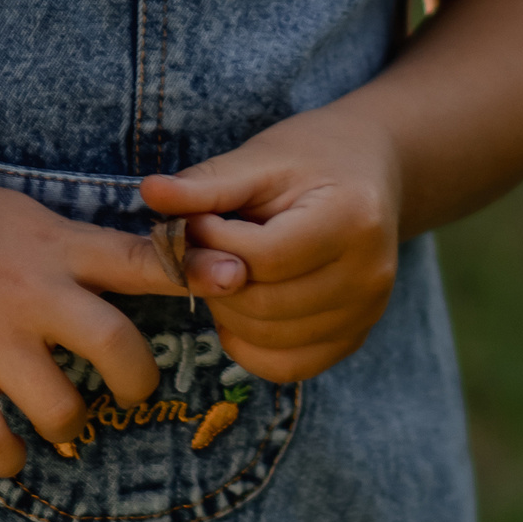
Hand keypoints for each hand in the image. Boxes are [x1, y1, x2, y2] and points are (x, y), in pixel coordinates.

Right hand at [0, 171, 247, 477]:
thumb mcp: (20, 215)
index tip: (237, 280)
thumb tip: (140, 264)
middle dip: (136, 381)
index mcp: (53, 244)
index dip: (195, 271)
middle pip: (120, 347)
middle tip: (127, 390)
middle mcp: (30, 290)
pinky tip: (8, 449)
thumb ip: (75, 245)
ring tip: (60, 417)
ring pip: (63, 407)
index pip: (141, 257)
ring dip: (70, 423)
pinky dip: (10, 459)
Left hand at [140, 101, 402, 382]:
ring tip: (221, 270)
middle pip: (265, 305)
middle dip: (214, 280)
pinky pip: (290, 366)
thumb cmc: (312, 155)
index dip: (212, 243)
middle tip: (201, 248)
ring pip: (272, 340)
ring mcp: (367, 314)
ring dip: (228, 312)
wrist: (373, 169)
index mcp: (351, 218)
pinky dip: (251, 346)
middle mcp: (369, 276)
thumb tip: (150, 193)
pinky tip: (238, 307)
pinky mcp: (356, 337)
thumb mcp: (260, 157)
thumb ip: (207, 184)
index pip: (263, 256)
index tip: (194, 219)